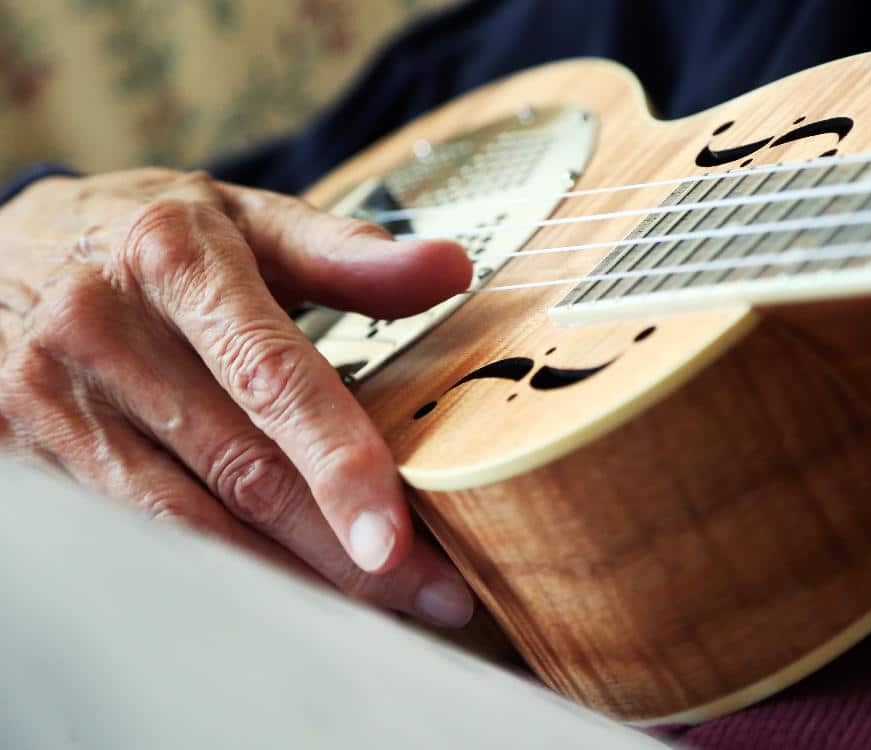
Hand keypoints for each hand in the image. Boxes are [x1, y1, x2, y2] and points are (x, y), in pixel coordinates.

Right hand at [0, 169, 475, 626]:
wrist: (3, 243)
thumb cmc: (146, 235)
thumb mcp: (241, 218)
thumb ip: (345, 253)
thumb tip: (450, 266)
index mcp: (171, 258)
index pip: (268, 374)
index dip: (336, 459)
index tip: (396, 535)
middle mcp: (100, 329)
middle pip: (239, 470)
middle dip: (340, 551)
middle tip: (429, 593)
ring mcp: (50, 401)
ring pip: (187, 526)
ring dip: (288, 582)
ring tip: (373, 611)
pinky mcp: (23, 453)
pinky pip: (135, 537)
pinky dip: (217, 573)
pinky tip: (280, 593)